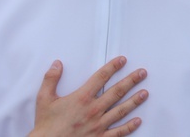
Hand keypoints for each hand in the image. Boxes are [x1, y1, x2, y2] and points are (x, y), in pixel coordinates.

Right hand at [29, 56, 147, 136]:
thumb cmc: (46, 125)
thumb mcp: (44, 99)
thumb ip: (50, 79)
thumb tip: (57, 63)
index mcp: (82, 98)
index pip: (101, 77)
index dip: (113, 67)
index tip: (123, 60)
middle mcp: (93, 110)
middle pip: (117, 91)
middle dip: (131, 81)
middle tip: (143, 73)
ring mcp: (98, 125)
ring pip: (121, 110)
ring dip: (135, 101)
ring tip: (145, 93)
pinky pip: (118, 132)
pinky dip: (129, 127)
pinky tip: (138, 121)